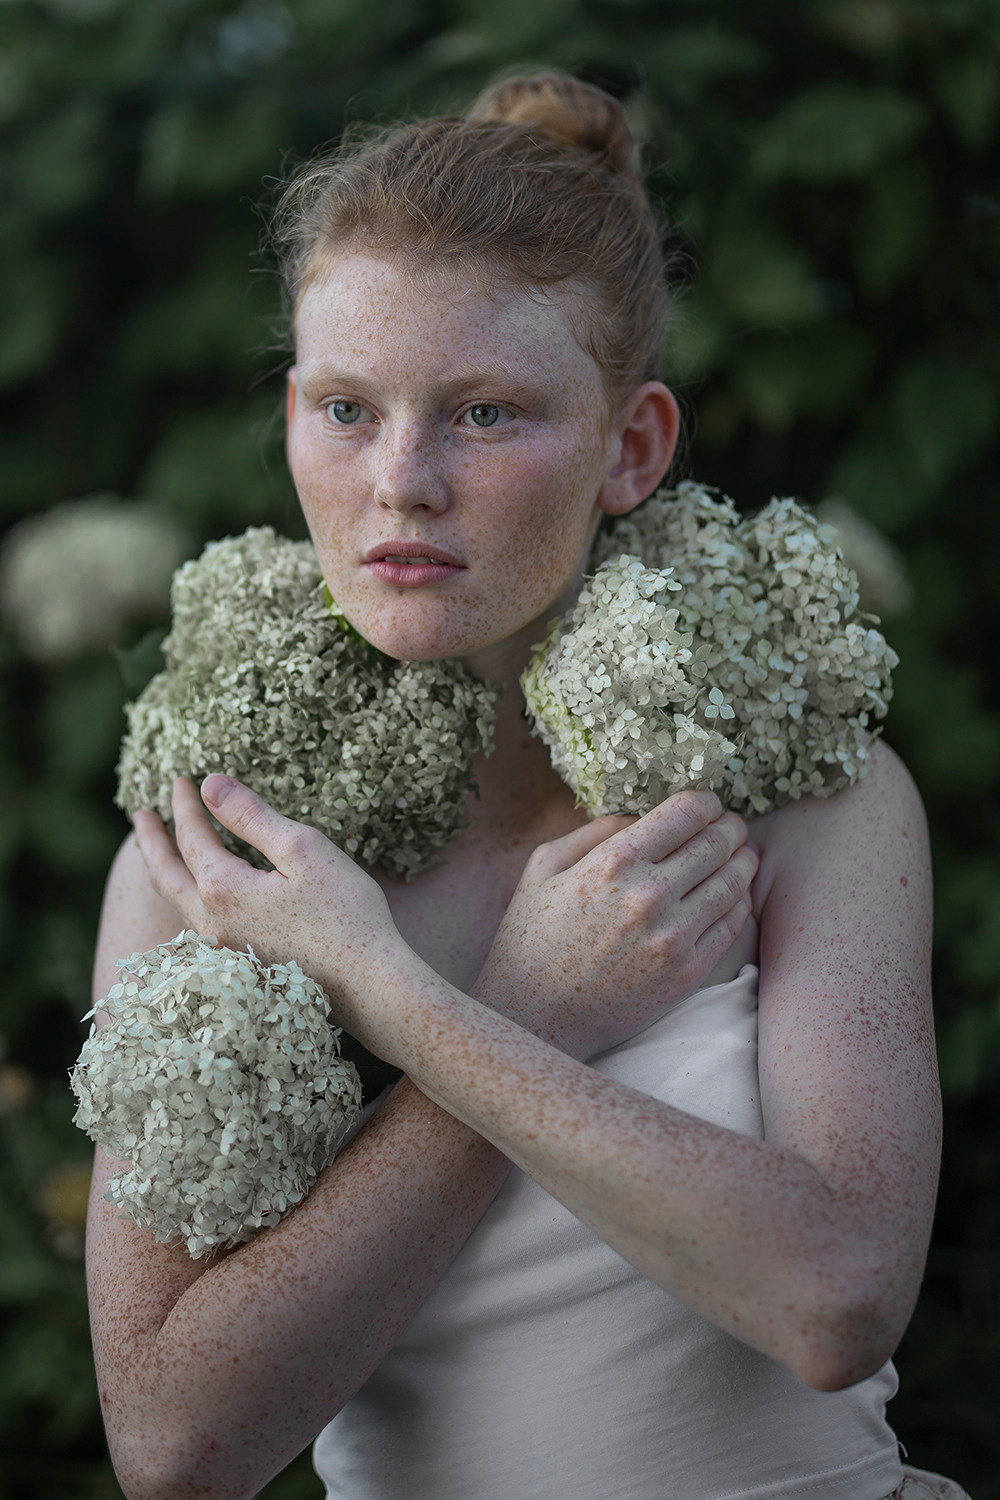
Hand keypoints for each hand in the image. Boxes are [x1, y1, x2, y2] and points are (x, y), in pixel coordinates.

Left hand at [133, 776, 401, 1033]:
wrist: (369, 987)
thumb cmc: (345, 914)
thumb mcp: (302, 850)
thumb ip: (252, 817)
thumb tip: (211, 785)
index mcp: (222, 889)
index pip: (191, 837)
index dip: (185, 805)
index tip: (181, 779)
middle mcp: (210, 924)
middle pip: (167, 875)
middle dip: (153, 842)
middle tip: (140, 817)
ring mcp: (222, 951)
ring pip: (178, 904)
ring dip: (167, 872)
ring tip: (162, 854)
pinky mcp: (240, 969)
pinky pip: (196, 925)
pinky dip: (186, 899)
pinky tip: (199, 898)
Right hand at [472, 790, 757, 1060]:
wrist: (534, 1016)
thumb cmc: (532, 938)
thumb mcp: (544, 866)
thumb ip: (596, 831)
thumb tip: (643, 818)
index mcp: (614, 862)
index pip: (686, 813)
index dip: (706, 802)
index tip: (708, 805)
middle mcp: (649, 896)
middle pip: (717, 844)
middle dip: (730, 829)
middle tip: (732, 827)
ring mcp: (673, 938)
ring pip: (732, 883)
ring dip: (743, 863)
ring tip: (742, 856)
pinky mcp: (686, 973)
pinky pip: (731, 926)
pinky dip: (738, 903)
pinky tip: (733, 896)